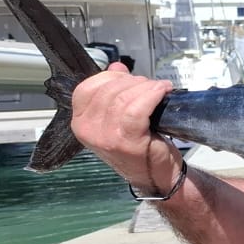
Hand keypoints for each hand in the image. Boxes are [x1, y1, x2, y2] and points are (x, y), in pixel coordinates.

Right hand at [71, 63, 181, 194]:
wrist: (155, 176)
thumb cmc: (139, 146)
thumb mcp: (119, 118)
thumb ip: (113, 91)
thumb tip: (117, 67)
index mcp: (80, 122)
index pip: (86, 87)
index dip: (111, 77)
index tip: (131, 79)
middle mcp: (87, 130)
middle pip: (108, 89)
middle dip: (133, 81)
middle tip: (150, 86)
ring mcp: (105, 137)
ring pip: (123, 97)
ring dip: (146, 86)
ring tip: (159, 89)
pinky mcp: (127, 141)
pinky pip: (137, 108)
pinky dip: (152, 95)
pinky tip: (163, 91)